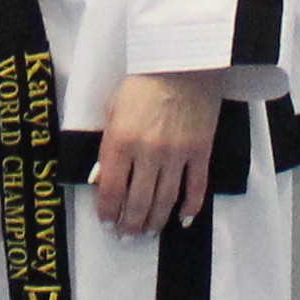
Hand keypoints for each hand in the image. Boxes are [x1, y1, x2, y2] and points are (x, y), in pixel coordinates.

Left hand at [91, 75, 224, 234]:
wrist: (182, 63)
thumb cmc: (142, 84)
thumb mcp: (112, 110)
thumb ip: (105, 146)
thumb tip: (99, 179)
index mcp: (121, 141)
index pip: (111, 189)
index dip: (107, 212)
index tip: (107, 223)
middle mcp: (148, 152)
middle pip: (138, 201)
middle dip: (130, 224)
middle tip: (127, 236)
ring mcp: (177, 154)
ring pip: (165, 200)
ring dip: (155, 221)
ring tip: (149, 233)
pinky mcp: (200, 151)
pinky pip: (196, 187)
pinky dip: (190, 207)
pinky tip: (183, 220)